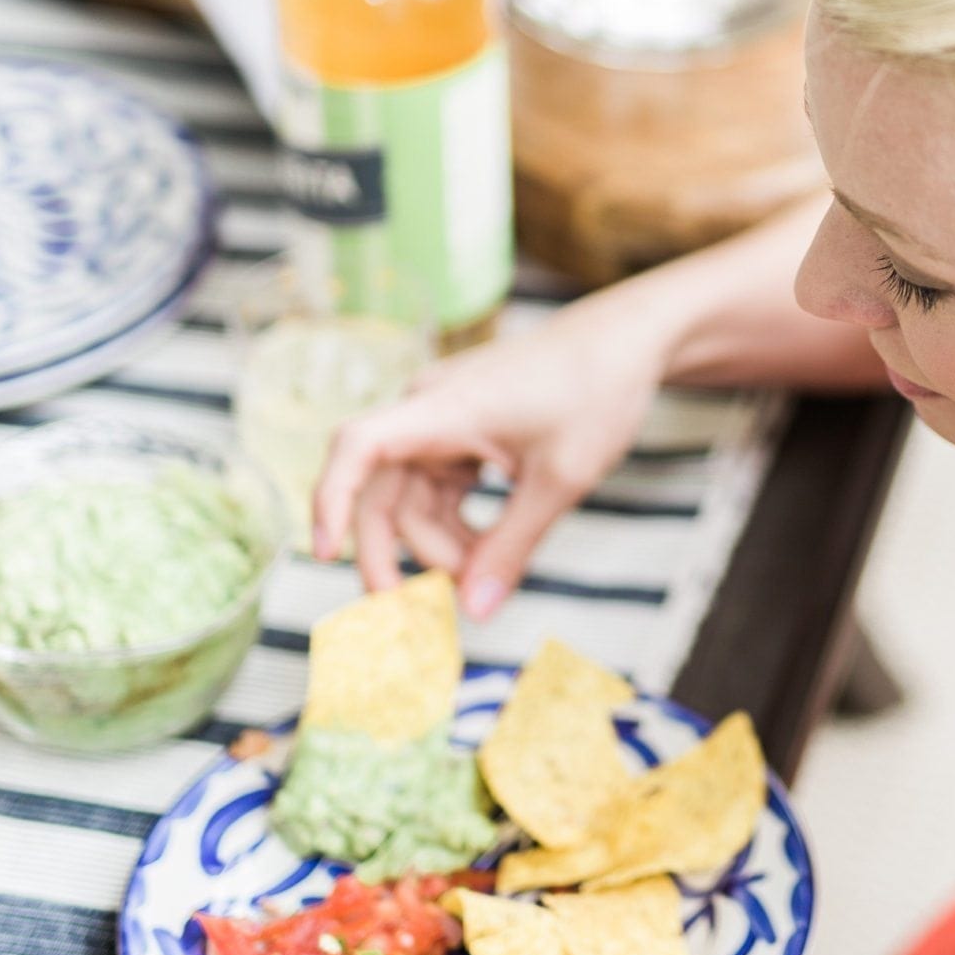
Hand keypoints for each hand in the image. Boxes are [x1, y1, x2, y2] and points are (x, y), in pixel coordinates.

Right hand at [312, 287, 674, 612]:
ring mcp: (444, 420)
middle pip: (384, 492)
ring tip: (488, 573)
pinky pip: (441, 487)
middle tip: (421, 615)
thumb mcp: (561, 478)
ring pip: (415, 497)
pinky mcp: (464, 430)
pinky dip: (458, 522)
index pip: (357, 447)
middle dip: (399, 554)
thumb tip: (474, 612)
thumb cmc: (597, 391)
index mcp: (441, 409)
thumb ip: (513, 547)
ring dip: (442, 543)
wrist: (630, 339)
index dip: (330, 501)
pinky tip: (489, 547)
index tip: (324, 555)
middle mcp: (429, 409)